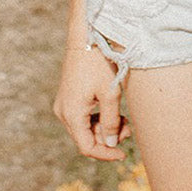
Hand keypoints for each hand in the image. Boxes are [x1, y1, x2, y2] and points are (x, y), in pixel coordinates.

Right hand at [52, 43, 132, 161]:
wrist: (86, 36)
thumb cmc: (98, 63)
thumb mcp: (110, 93)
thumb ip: (111, 121)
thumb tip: (112, 144)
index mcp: (71, 114)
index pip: (87, 147)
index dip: (106, 154)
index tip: (123, 154)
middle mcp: (63, 112)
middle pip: (85, 138)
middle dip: (108, 138)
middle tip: (128, 128)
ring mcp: (64, 104)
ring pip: (84, 128)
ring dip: (104, 127)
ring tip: (124, 119)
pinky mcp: (68, 96)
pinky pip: (82, 116)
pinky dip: (97, 118)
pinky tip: (112, 110)